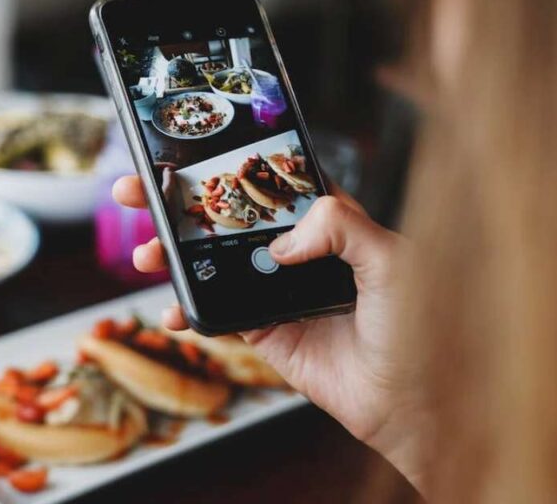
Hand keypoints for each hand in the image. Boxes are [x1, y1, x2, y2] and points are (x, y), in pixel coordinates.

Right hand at [113, 175, 429, 490]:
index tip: (183, 153)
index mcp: (329, 221)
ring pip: (210, 262)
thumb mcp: (393, 261)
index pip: (268, 179)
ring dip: (170, 256)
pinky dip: (185, 313)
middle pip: (225, 216)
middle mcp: (298, 250)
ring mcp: (275, 289)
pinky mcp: (264, 330)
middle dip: (175, 203)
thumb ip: (342, 227)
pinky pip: (215, 313)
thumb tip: (281, 242)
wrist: (413, 404)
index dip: (226, 163)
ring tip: (144, 255)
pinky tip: (169, 312)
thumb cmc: (421, 328)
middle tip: (135, 192)